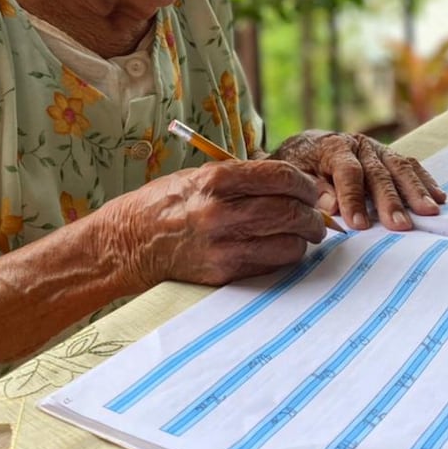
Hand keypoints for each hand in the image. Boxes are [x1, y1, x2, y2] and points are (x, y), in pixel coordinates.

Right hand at [117, 159, 325, 287]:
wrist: (132, 241)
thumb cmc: (171, 202)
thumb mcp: (203, 175)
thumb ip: (246, 178)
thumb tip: (294, 184)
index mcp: (217, 180)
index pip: (281, 177)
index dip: (304, 184)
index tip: (310, 190)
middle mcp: (220, 213)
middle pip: (289, 211)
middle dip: (311, 215)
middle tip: (315, 216)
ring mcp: (221, 246)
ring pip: (288, 243)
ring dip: (303, 239)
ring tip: (303, 235)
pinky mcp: (222, 273)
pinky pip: (271, 265)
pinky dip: (285, 257)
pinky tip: (281, 249)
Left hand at [270, 132, 445, 231]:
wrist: (306, 147)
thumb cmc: (301, 166)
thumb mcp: (297, 176)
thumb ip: (313, 189)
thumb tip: (331, 206)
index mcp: (334, 148)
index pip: (348, 172)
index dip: (353, 198)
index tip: (359, 225)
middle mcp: (360, 145)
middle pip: (378, 172)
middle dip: (390, 200)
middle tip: (400, 226)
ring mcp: (378, 149)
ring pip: (400, 168)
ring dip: (416, 191)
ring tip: (429, 212)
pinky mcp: (390, 155)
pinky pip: (411, 166)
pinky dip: (425, 182)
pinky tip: (439, 197)